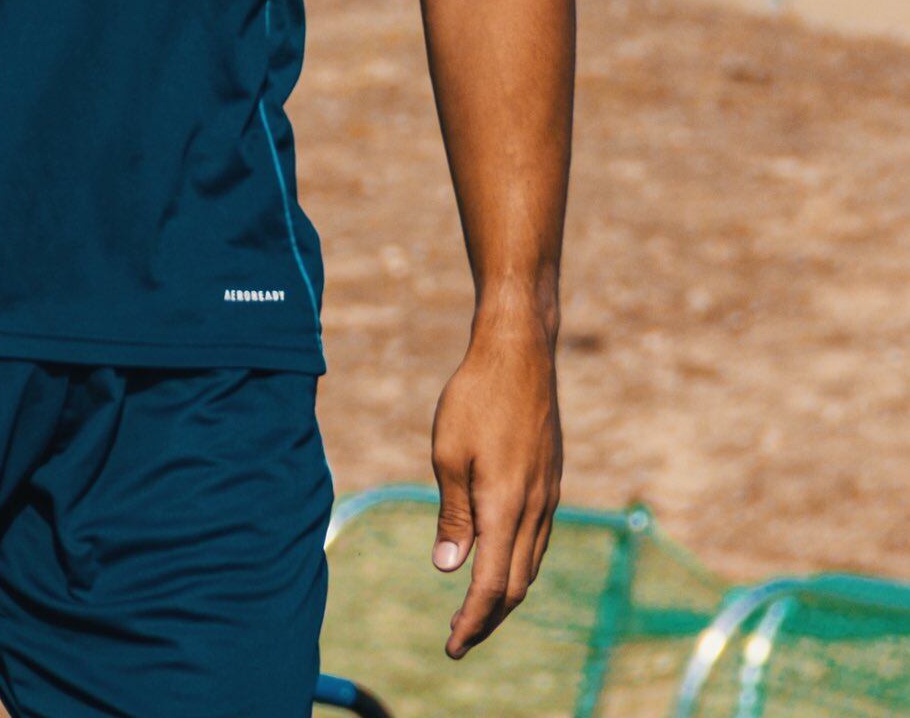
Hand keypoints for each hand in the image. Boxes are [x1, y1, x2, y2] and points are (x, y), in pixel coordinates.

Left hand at [429, 307, 561, 658]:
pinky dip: (517, 561)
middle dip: (488, 618)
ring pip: (530, 563)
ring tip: (475, 608)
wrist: (519, 352)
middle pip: (515, 584)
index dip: (473, 622)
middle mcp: (535, 508)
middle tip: (458, 637)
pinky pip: (538, 537)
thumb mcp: (448, 453)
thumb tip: (450, 570)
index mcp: (506, 507)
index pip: (491, 585)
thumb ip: (452, 515)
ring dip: (503, 591)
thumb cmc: (475, 397)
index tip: (452, 647)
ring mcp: (548, 494)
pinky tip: (499, 558)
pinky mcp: (551, 479)